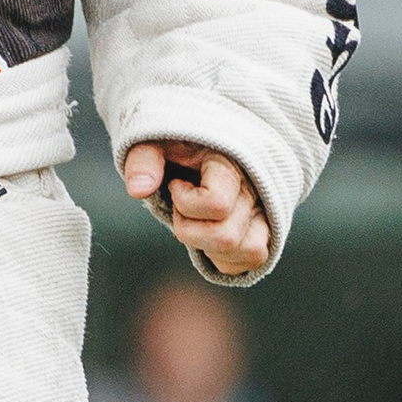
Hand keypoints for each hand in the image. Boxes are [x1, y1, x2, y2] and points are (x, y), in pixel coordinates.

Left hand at [122, 140, 271, 280]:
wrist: (198, 144)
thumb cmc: (175, 144)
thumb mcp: (154, 142)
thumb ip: (144, 160)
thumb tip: (138, 191)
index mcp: (231, 164)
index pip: (216, 204)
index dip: (184, 202)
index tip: (174, 184)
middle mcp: (254, 190)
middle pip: (226, 237)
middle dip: (189, 230)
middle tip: (179, 207)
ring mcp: (263, 211)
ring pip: (250, 252)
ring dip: (211, 248)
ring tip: (196, 223)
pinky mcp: (263, 229)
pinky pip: (253, 260)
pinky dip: (225, 258)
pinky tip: (206, 237)